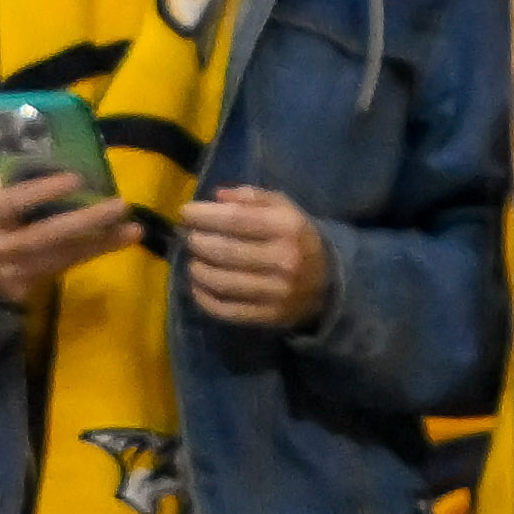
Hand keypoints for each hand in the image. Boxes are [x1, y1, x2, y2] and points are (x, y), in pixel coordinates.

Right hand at [0, 161, 138, 313]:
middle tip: (120, 204)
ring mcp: (14, 272)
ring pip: (63, 256)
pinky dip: (94, 252)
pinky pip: (66, 266)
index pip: (13, 202)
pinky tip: (120, 239)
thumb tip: (53, 156)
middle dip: (86, 220)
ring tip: (134, 228)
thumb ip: (11, 180)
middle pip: (47, 235)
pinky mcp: (28, 288)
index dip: (43, 190)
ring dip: (101, 242)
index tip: (76, 179)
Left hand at [175, 184, 334, 329]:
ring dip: (198, 270)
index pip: (236, 220)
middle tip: (187, 238)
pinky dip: (205, 299)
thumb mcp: (284, 208)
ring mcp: (277, 292)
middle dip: (198, 243)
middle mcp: (283, 260)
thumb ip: (251, 197)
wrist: (329, 283)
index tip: (184, 213)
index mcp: (287, 227)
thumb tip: (216, 197)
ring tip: (192, 261)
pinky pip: (228, 310)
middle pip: (226, 251)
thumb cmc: (296, 238)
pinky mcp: (270, 317)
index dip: (205, 216)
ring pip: (224, 282)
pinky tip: (197, 287)